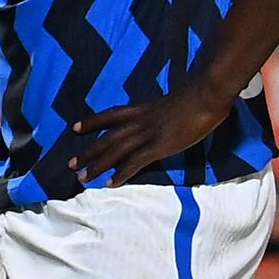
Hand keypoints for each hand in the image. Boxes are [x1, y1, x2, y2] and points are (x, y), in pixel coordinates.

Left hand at [70, 83, 230, 187]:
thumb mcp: (174, 102)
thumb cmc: (199, 96)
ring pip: (116, 150)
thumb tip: (164, 117)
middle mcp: (141, 121)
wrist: (207, 94)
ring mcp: (149, 133)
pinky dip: (121, 173)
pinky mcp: (159, 145)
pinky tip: (110, 184)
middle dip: (89, 151)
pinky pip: (135, 161)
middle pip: (108, 137)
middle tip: (71, 163)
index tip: (75, 127)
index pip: (112, 114)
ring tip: (81, 177)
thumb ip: (164, 111)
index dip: (93, 121)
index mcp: (144, 108)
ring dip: (97, 165)